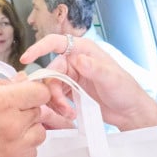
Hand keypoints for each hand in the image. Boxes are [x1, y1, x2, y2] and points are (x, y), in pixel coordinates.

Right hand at [0, 78, 51, 156]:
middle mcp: (12, 123)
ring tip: (8, 128)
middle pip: (38, 111)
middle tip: (8, 111)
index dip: (33, 89)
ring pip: (39, 132)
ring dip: (28, 128)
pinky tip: (7, 144)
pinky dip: (23, 147)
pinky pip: (32, 152)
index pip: (40, 91)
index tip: (26, 92)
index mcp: (1, 101)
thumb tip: (16, 80)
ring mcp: (15, 146)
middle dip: (26, 108)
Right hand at [21, 33, 156, 132]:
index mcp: (84, 50)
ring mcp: (73, 76)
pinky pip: (56, 95)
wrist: (130, 112)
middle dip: (52, 89)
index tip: (26, 58)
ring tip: (69, 112)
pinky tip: (69, 114)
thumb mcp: (111, 78)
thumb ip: (95, 68)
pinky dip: (58, 105)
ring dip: (55, 100)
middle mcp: (76, 60)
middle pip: (51, 70)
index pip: (57, 42)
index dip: (39, 48)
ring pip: (51, 85)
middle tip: (61, 105)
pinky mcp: (72, 91)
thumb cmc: (126, 91)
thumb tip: (78, 59)